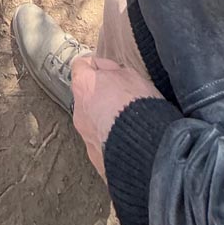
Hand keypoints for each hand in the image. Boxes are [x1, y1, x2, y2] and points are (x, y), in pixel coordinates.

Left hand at [70, 53, 164, 177]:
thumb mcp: (130, 74)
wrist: (145, 147)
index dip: (97, 65)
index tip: (110, 70)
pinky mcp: (96, 159)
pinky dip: (112, 142)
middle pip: (87, 98)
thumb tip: (107, 71)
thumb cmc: (137, 105)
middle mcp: (79, 112)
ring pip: (94, 123)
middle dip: (102, 97)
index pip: (81, 66)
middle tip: (124, 99)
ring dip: (106, 121)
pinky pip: (103, 145)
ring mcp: (86, 138)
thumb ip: (113, 70)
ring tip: (130, 124)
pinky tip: (130, 142)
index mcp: (84, 86)